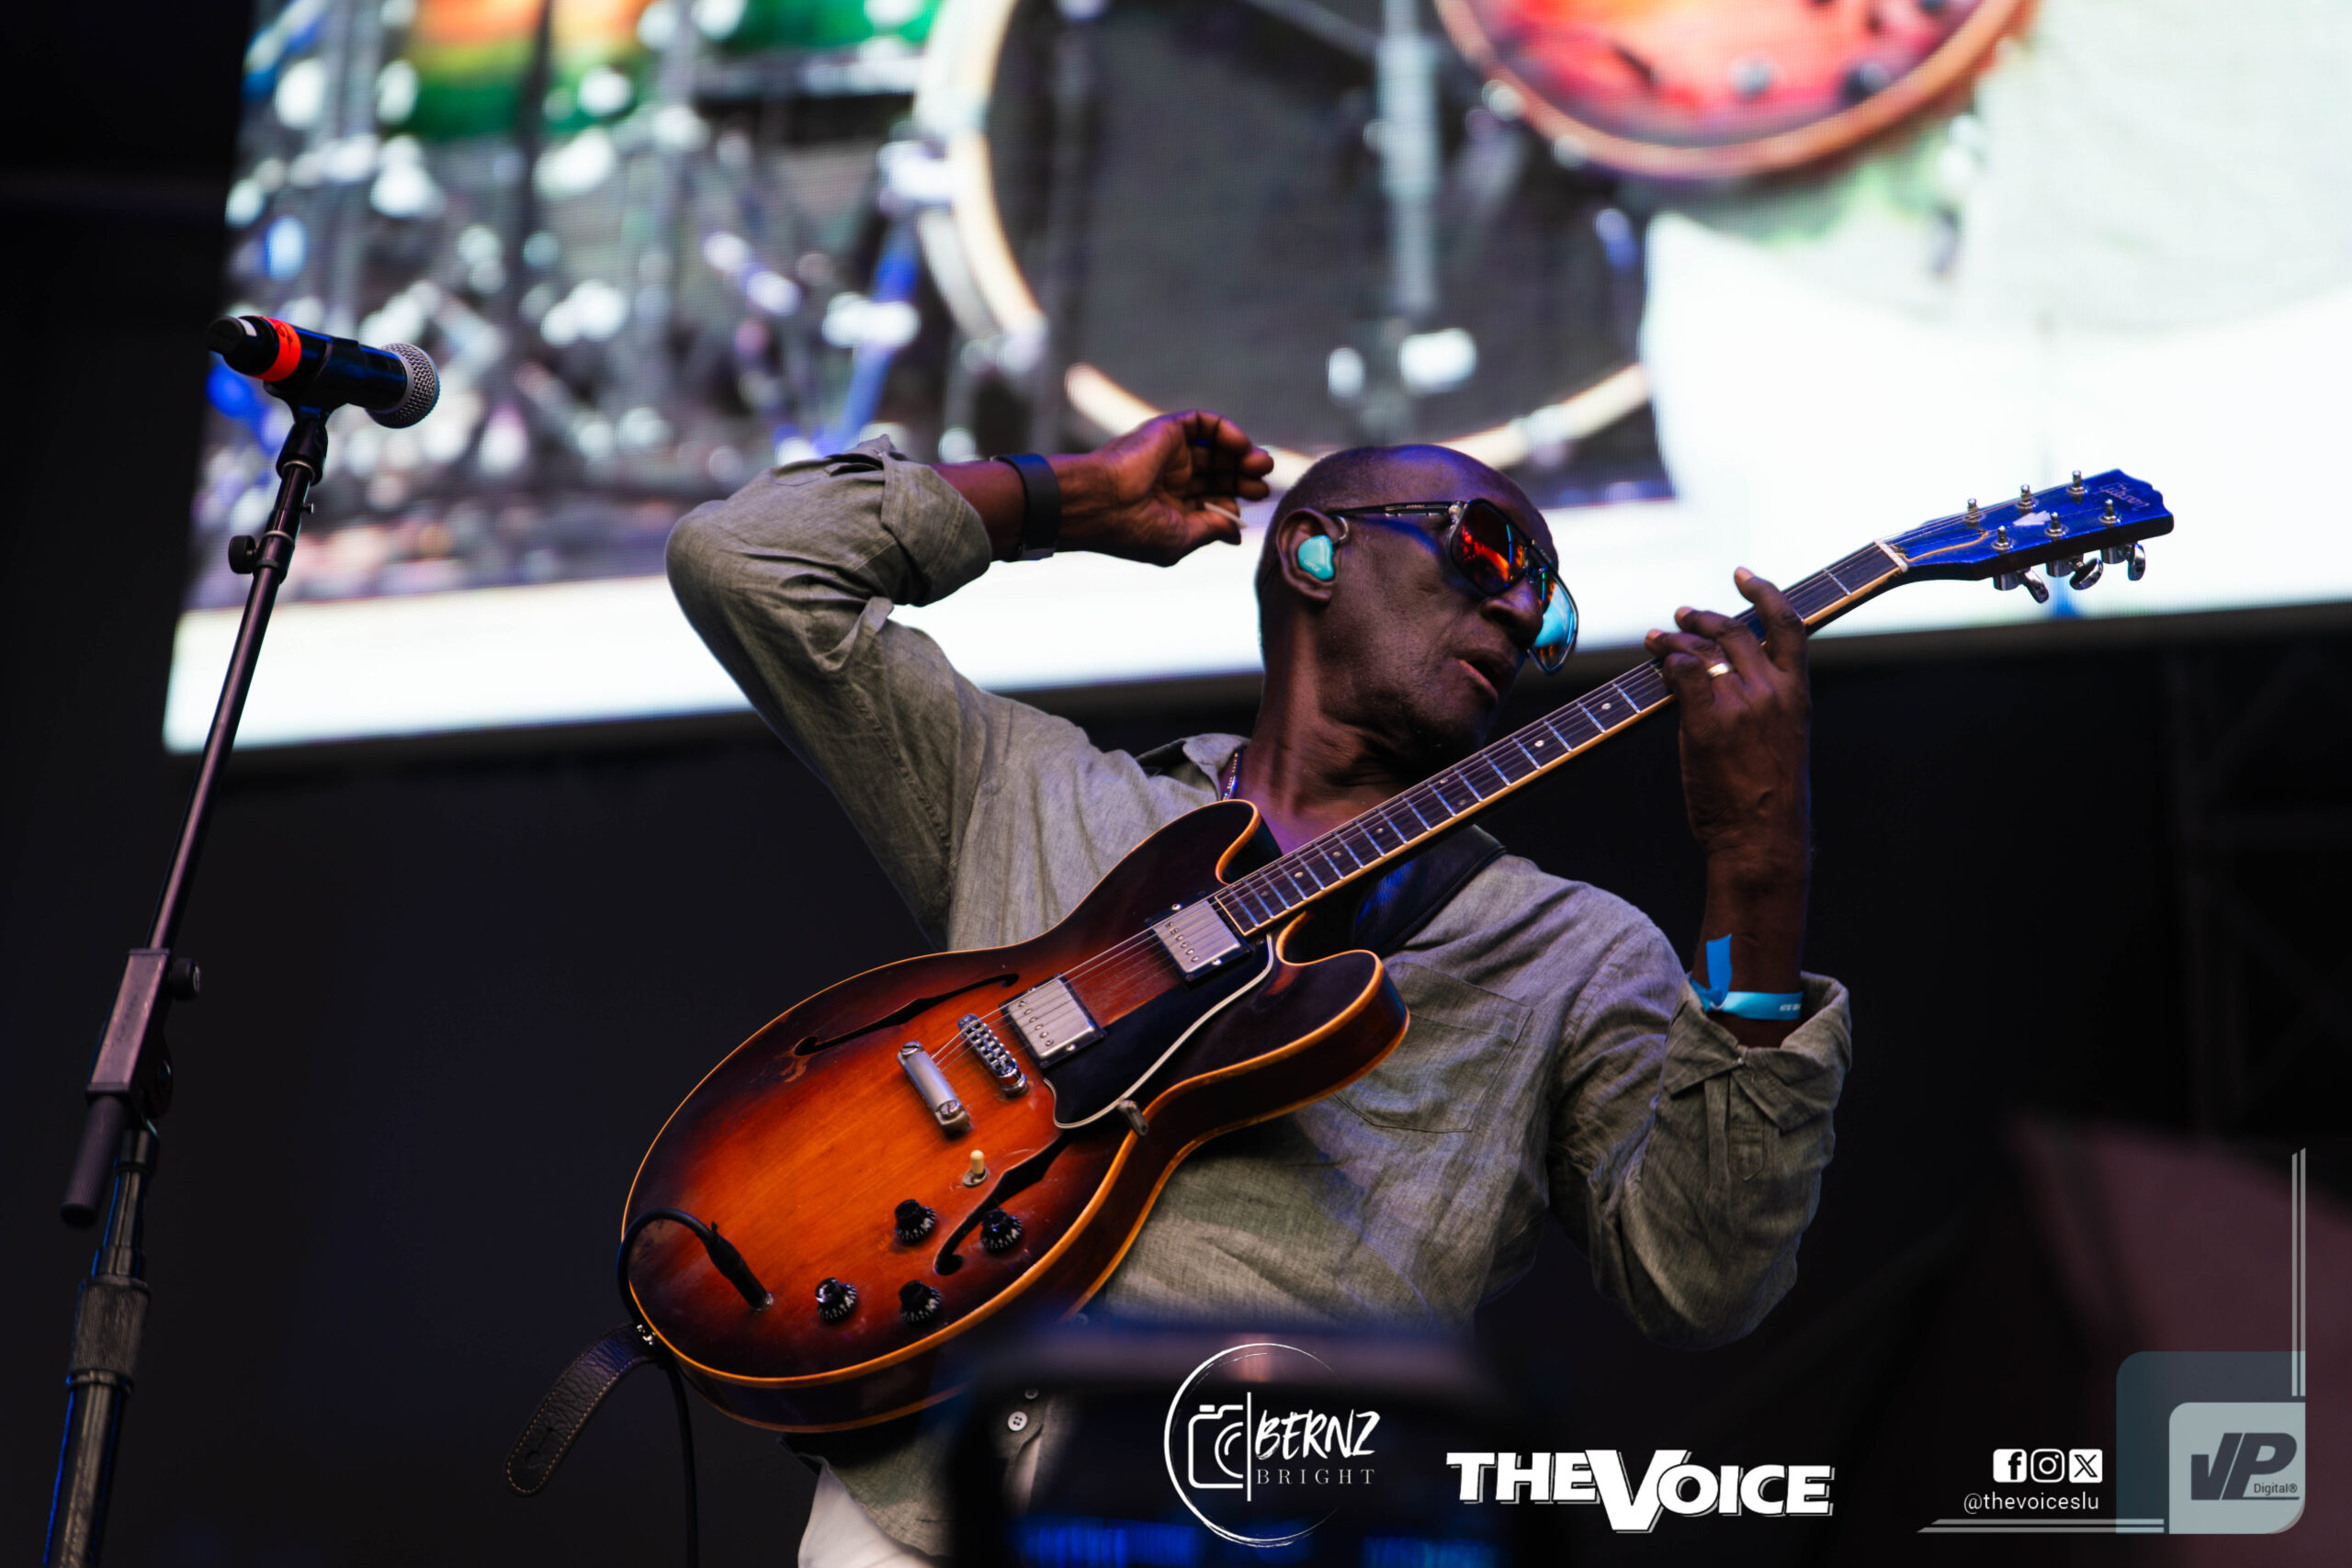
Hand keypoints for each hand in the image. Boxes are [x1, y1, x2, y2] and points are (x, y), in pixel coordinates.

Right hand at [1054, 411, 1273, 565]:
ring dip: (1243, 454)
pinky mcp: (1167, 431)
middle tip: (1262, 487)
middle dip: (1243, 479)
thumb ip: (1211, 530)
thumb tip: (1237, 531)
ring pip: (1216, 449)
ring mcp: (1170, 454)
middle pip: (1218, 474)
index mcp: (1170, 508)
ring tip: (1262, 465)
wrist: (1100, 503)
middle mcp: (1170, 479)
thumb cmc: (1133, 530)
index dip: (1234, 501)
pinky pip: (1204, 423)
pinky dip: (1226, 431)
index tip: (1250, 507)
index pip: (1212, 499)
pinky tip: (1241, 446)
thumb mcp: (1180, 540)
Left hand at [1644, 567, 1811, 876]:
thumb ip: (1765, 705)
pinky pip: (1681, 673)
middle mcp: (1771, 690)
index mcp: (1797, 694)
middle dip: (1703, 619)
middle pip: (1733, 632)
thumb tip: (1727, 684)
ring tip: (1658, 638)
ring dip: (1675, 639)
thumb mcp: (1783, 741)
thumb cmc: (1771, 799)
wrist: (1763, 837)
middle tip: (1682, 617)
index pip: (1787, 624)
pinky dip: (1666, 661)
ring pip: (1702, 650)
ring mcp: (1739, 703)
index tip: (1743, 576)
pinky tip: (1656, 662)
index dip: (1764, 592)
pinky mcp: (1707, 721)